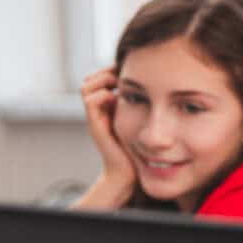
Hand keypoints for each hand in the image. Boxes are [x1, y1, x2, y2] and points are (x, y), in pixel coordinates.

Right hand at [80, 68, 135, 192]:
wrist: (128, 174)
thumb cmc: (139, 149)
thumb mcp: (142, 121)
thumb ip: (142, 106)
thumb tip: (156, 88)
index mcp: (108, 108)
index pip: (99, 78)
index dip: (111, 71)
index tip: (130, 69)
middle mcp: (99, 111)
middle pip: (90, 79)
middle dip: (106, 72)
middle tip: (124, 74)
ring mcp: (95, 118)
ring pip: (87, 87)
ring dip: (103, 80)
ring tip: (119, 84)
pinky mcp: (96, 127)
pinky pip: (91, 102)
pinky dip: (103, 94)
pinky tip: (117, 98)